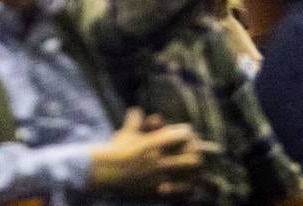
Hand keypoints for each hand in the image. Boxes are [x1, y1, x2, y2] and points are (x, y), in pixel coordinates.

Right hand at [88, 108, 210, 193]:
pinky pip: (181, 192)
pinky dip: (187, 189)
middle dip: (197, 155)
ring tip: (196, 170)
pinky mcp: (158, 191)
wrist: (105, 172)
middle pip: (192, 158)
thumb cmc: (115, 150)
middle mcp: (160, 160)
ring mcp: (160, 177)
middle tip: (197, 153)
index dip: (188, 133)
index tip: (188, 133)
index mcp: (153, 144)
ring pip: (190, 176)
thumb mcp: (125, 133)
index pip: (182, 136)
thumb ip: (134, 121)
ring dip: (195, 173)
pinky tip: (188, 186)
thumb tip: (137, 109)